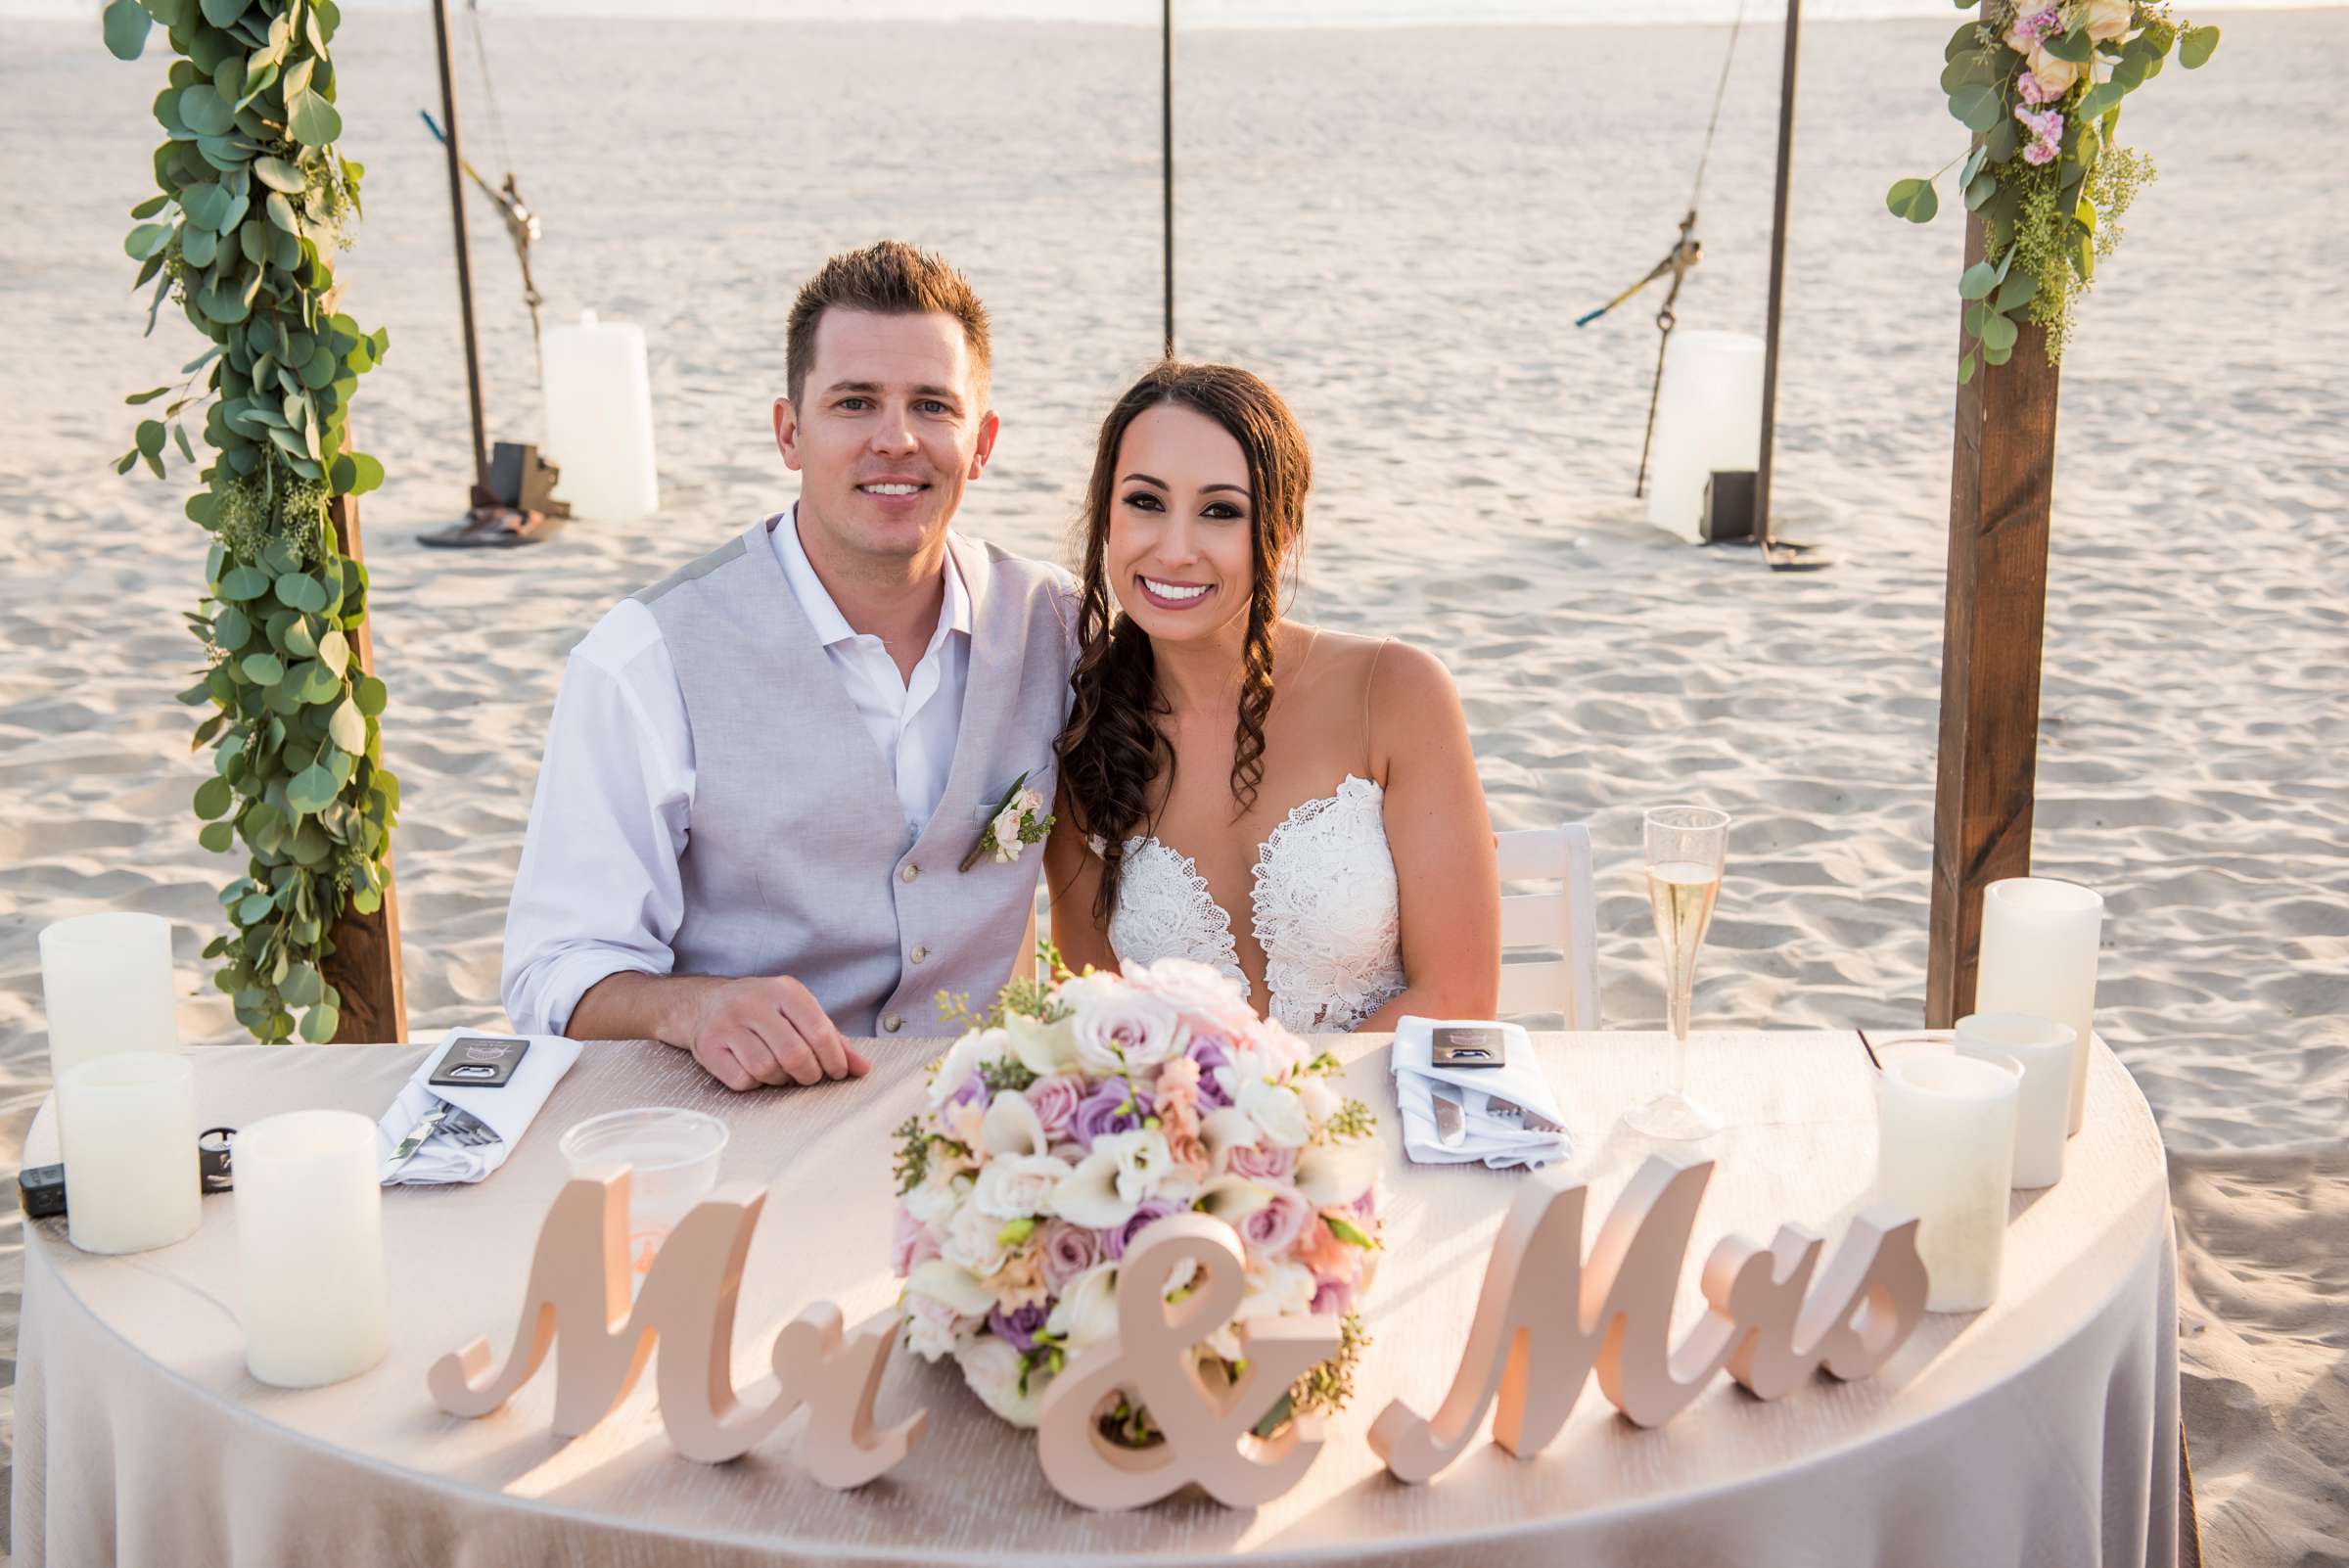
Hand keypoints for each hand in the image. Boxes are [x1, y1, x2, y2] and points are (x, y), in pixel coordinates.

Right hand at [684, 976, 871, 1091]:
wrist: (707, 1004)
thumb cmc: (765, 1012)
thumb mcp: (799, 1013)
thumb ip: (833, 1039)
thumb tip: (863, 1069)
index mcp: (784, 989)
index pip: (820, 1031)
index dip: (835, 1059)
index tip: (838, 1072)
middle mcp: (753, 1002)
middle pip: (794, 1055)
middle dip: (809, 1074)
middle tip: (809, 1076)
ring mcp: (727, 1023)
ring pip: (767, 1069)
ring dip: (780, 1079)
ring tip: (780, 1070)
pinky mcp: (708, 1045)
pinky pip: (742, 1079)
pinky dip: (755, 1083)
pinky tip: (754, 1070)